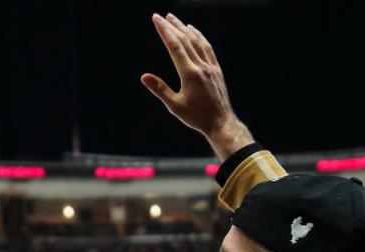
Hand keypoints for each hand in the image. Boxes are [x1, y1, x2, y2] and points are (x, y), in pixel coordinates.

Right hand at [141, 12, 253, 159]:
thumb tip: (144, 76)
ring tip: (175, 19)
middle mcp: (201, 67)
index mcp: (189, 74)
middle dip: (172, 26)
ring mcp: (210, 67)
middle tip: (162, 16)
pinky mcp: (216, 70)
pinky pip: (207, 48)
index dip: (165, 31)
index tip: (157, 19)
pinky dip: (199, 37)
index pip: (175, 46)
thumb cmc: (196, 117)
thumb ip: (160, 89)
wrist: (220, 123)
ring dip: (185, 28)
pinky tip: (193, 31)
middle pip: (185, 40)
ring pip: (197, 42)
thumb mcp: (175, 106)